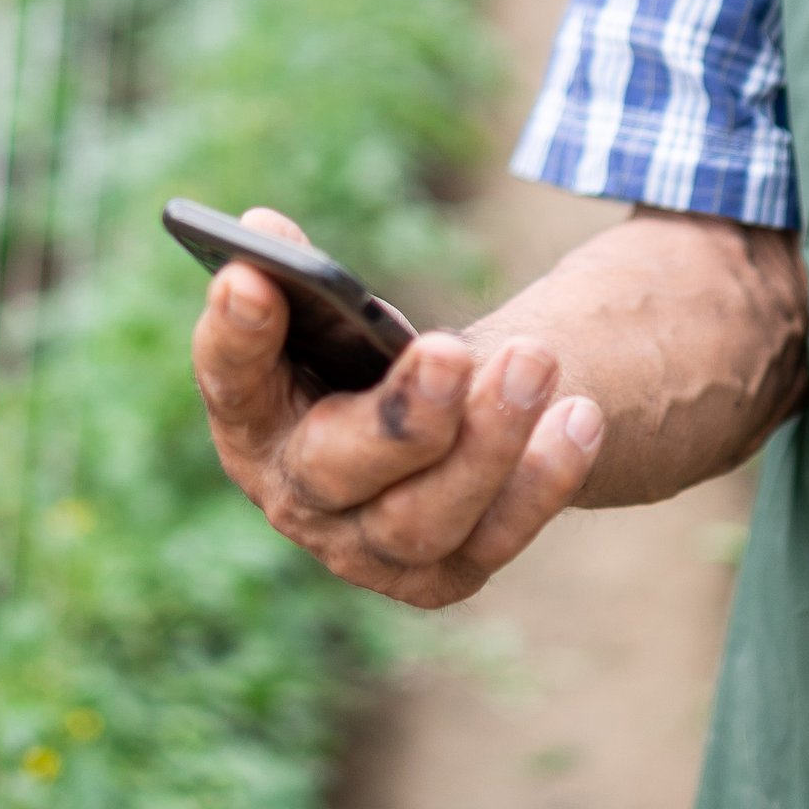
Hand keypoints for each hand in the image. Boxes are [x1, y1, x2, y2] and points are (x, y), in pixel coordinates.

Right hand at [189, 207, 605, 608]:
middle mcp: (295, 498)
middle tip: (453, 351)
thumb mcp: (333, 319)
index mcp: (250, 419)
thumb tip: (262, 230)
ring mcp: (364, 550)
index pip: (228, 379)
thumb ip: (302, 275)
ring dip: (488, 441)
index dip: (233, 334)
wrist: (428, 438)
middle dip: (401, 413)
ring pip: (423, 517)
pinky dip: (541, 482)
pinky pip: (492, 538)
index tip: (250, 275)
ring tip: (536, 363)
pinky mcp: (437, 578)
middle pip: (337, 467)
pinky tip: (580, 420)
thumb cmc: (363, 361)